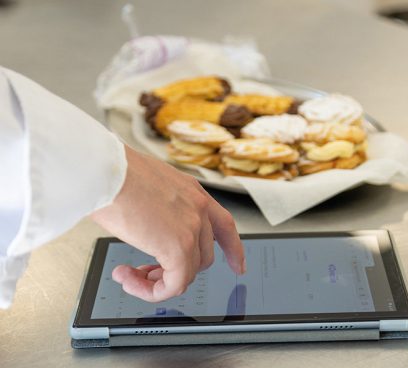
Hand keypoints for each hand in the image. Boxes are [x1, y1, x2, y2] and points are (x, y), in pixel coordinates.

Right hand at [91, 145, 244, 302]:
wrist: (105, 170)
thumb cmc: (114, 173)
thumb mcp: (148, 186)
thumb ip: (159, 209)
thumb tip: (148, 230)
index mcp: (192, 191)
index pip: (224, 226)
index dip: (233, 250)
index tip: (237, 266)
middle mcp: (199, 208)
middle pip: (203, 256)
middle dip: (177, 270)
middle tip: (147, 271)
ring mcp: (193, 228)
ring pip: (188, 272)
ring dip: (158, 281)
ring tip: (131, 275)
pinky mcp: (179, 248)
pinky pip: (174, 285)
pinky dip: (151, 292)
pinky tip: (129, 280)